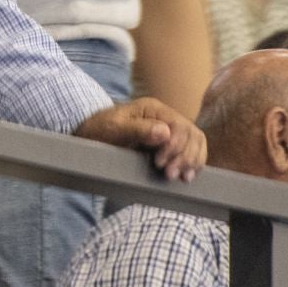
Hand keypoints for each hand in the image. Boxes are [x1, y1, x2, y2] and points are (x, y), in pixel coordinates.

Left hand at [75, 97, 206, 182]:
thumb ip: (138, 129)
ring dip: (192, 160)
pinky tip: (188, 175)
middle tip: (169, 175)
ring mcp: (170, 129)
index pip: (178, 125)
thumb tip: (165, 133)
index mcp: (153, 108)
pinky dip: (194, 162)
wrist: (91, 137)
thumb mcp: (113, 129)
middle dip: (184, 156)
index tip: (160, 164)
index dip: (174, 146)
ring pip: (196, 141)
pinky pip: (193, 149)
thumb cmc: (100, 131)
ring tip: (181, 177)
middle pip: (191, 134)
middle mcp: (165, 116)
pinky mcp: (171, 143)